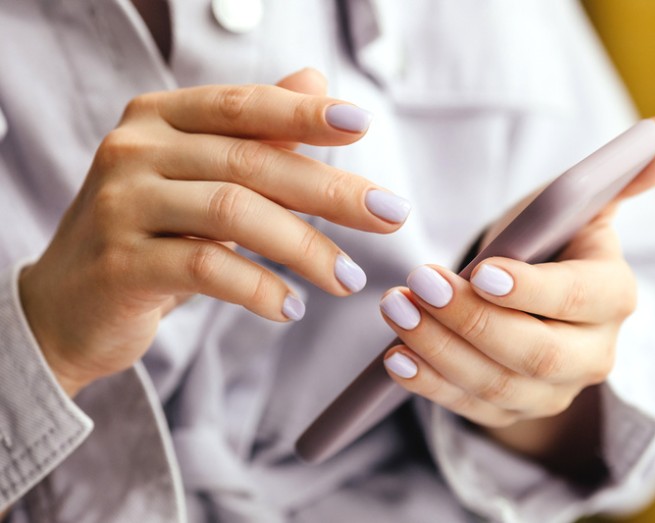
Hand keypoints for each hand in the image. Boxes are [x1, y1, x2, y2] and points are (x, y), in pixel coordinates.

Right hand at [19, 69, 410, 396]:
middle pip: (251, 162)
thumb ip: (255, 133)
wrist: (68, 304)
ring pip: (233, 213)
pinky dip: (259, 288)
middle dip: (330, 191)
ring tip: (350, 278)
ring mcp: (121, 205)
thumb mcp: (199, 178)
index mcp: (159, 118)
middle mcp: (135, 150)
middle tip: (391, 216)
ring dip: (305, 248)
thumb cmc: (150, 234)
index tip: (363, 126)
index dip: (305, 113)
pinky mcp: (119, 263)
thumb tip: (316, 81)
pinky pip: (205, 268)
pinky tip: (292, 308)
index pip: (244, 106)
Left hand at [378, 112, 654, 470]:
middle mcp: (593, 353)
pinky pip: (469, 407)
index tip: (482, 271)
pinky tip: (396, 358)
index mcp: (613, 296)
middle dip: (472, 320)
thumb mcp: (577, 203)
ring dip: (439, 349)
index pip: (580, 298)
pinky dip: (430, 384)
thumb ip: (623, 172)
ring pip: (496, 384)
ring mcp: (552, 391)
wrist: (531, 301)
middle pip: (535, 353)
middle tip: (419, 283)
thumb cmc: (549, 241)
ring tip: (396, 309)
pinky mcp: (512, 410)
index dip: (533, 290)